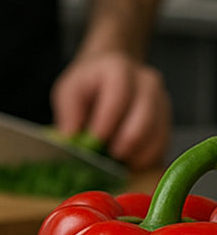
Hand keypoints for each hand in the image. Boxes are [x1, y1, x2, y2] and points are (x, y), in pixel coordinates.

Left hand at [51, 51, 170, 169]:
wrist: (109, 74)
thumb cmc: (87, 85)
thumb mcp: (69, 91)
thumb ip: (69, 113)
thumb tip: (71, 138)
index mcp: (118, 70)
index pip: (119, 94)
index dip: (108, 119)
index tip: (96, 138)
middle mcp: (146, 82)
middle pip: (145, 113)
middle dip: (127, 139)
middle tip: (110, 155)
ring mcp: (160, 100)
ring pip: (157, 131)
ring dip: (138, 152)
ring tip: (118, 162)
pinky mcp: (165, 120)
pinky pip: (162, 143)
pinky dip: (147, 158)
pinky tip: (129, 164)